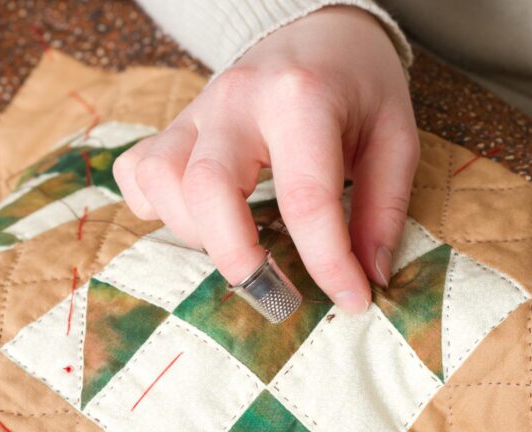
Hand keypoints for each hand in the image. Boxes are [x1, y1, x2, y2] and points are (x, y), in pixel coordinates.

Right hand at [113, 6, 417, 312]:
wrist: (317, 30)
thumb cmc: (358, 86)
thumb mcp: (394, 137)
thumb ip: (382, 209)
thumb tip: (369, 279)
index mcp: (301, 98)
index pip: (305, 198)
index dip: (327, 263)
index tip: (350, 301)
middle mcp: (237, 100)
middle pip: (206, 188)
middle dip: (236, 255)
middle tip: (274, 292)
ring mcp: (196, 110)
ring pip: (161, 181)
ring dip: (194, 231)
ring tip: (239, 241)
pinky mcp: (173, 123)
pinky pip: (138, 171)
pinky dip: (156, 205)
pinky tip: (196, 214)